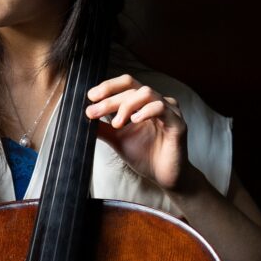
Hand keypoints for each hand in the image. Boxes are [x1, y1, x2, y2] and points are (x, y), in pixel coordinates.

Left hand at [85, 74, 188, 191]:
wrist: (163, 176)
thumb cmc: (144, 155)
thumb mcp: (117, 139)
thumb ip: (102, 128)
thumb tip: (83, 119)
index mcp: (142, 103)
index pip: (125, 84)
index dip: (107, 87)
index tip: (90, 97)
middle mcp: (156, 102)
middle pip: (132, 87)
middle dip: (109, 99)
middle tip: (92, 112)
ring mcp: (168, 110)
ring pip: (146, 93)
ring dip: (126, 105)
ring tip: (116, 123)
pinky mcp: (177, 123)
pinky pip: (162, 108)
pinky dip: (145, 111)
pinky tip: (134, 121)